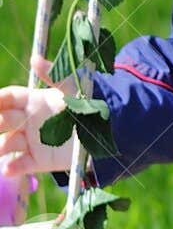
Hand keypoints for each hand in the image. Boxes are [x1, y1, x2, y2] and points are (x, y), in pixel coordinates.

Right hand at [0, 55, 75, 178]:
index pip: (7, 98)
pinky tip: (9, 169)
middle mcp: (25, 121)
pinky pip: (21, 165)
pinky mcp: (37, 160)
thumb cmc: (86, 106)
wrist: (106, 133)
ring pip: (5, 144)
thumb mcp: (73, 90)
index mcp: (31, 101)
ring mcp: (29, 141)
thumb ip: (55, 76)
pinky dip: (13, 168)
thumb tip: (35, 59)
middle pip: (2, 120)